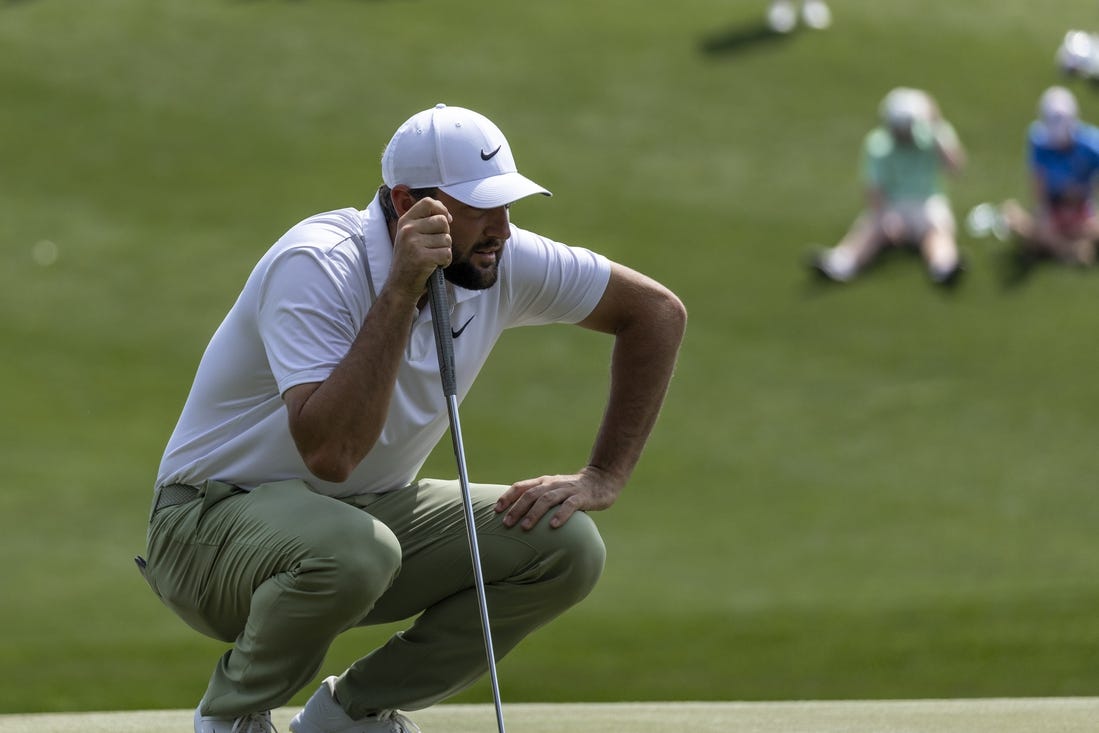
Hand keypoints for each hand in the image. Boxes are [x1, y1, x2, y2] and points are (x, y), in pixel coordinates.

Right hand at [390, 196, 452, 297]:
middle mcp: (408, 230)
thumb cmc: (410, 261)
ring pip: (447, 239)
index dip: (441, 209)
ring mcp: (413, 243)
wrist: (400, 286)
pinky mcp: (422, 258)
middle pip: (442, 221)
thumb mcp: (410, 237)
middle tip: (434, 247)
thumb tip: (447, 215)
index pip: (428, 202)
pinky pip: (447, 254)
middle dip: (445, 235)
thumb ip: (424, 223)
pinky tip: (434, 266)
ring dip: (444, 251)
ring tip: (432, 258)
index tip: (446, 220)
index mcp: (405, 221)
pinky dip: (445, 262)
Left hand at [495, 465, 624, 529]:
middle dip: (517, 509)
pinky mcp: (582, 496)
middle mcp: (552, 484)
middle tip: (506, 524)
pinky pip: (570, 505)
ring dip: (534, 513)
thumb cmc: (572, 490)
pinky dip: (560, 514)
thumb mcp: (552, 492)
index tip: (496, 510)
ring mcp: (567, 489)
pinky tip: (553, 526)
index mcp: (543, 482)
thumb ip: (538, 500)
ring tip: (525, 527)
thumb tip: (515, 516)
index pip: (521, 487)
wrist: (601, 480)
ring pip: (547, 499)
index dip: (508, 497)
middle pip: (531, 494)